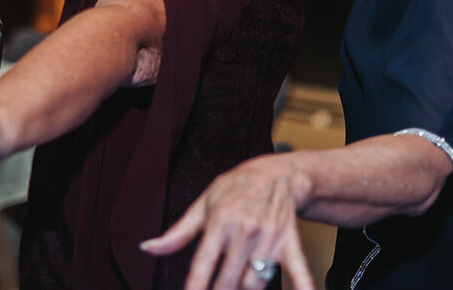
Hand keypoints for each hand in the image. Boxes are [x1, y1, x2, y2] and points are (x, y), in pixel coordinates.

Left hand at [140, 154, 314, 289]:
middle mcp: (244, 231)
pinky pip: (298, 270)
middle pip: (228, 280)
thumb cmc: (234, 189)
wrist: (275, 174)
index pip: (203, 263)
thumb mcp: (202, 205)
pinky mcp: (289, 243)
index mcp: (219, 222)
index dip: (195, 286)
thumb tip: (148, 248)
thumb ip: (177, 233)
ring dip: (244, 289)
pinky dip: (304, 286)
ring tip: (236, 285)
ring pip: (255, 282)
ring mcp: (268, 238)